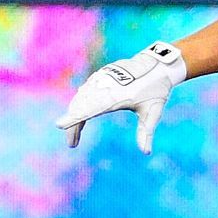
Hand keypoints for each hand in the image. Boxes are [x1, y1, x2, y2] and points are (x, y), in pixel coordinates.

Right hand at [55, 42, 186, 154]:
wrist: (157, 65)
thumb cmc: (156, 89)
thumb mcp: (153, 112)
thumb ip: (146, 132)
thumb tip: (146, 152)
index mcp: (118, 96)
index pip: (91, 108)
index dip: (74, 118)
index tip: (59, 125)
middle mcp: (106, 86)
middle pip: (81, 106)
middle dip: (73, 125)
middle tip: (72, 144)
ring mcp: (102, 78)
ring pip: (81, 97)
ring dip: (75, 114)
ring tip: (75, 133)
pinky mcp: (101, 75)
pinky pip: (85, 90)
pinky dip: (79, 102)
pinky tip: (78, 113)